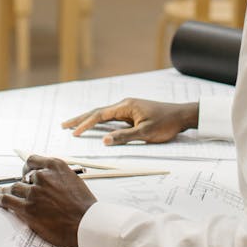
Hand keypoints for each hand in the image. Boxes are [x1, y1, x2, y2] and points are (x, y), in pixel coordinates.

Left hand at [0, 156, 96, 246]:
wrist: (86, 223)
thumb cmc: (83, 205)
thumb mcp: (73, 180)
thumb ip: (57, 177)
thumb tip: (47, 182)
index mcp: (55, 166)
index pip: (32, 160)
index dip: (27, 168)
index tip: (25, 174)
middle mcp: (43, 176)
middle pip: (23, 176)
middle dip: (21, 183)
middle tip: (19, 190)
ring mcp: (34, 192)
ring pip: (13, 188)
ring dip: (8, 191)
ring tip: (3, 194)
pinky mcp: (27, 208)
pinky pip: (7, 200)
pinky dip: (1, 199)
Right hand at [62, 98, 198, 145]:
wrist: (182, 116)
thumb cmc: (166, 123)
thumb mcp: (145, 133)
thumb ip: (124, 137)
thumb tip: (104, 141)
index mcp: (126, 106)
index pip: (100, 115)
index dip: (86, 124)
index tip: (74, 133)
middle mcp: (125, 105)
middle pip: (98, 112)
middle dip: (80, 119)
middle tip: (64, 125)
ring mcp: (128, 109)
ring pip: (103, 115)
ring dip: (88, 120)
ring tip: (73, 126)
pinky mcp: (132, 114)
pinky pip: (111, 118)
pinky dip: (100, 122)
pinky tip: (94, 127)